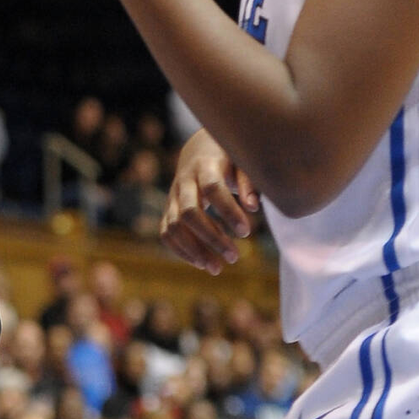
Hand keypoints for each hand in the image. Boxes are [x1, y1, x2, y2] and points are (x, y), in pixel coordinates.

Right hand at [163, 130, 261, 274]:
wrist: (201, 149)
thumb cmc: (230, 157)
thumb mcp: (243, 162)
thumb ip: (249, 182)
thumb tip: (252, 207)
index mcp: (205, 165)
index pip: (212, 189)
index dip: (228, 211)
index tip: (247, 231)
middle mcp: (184, 181)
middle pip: (189, 212)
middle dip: (211, 238)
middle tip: (234, 257)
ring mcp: (173, 196)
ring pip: (173, 226)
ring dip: (194, 250)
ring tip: (217, 269)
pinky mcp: (169, 209)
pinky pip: (166, 233)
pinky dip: (181, 251)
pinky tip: (202, 263)